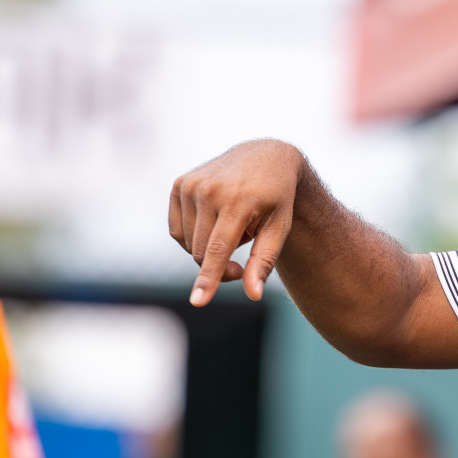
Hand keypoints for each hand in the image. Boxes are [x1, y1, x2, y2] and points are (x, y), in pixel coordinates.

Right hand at [169, 139, 304, 305]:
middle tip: (244, 267)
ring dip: (208, 249)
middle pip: (201, 251)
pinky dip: (194, 237)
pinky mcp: (180, 184)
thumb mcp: (280, 227)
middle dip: (219, 268)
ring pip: (188, 243)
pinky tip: (216, 225)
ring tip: (235, 231)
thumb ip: (264, 261)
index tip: (198, 301)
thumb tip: (253, 295)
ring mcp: (191, 184)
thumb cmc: (277, 198)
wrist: (266, 156)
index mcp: (237, 200)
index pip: (218, 248)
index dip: (209, 277)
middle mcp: (209, 189)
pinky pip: (177, 230)